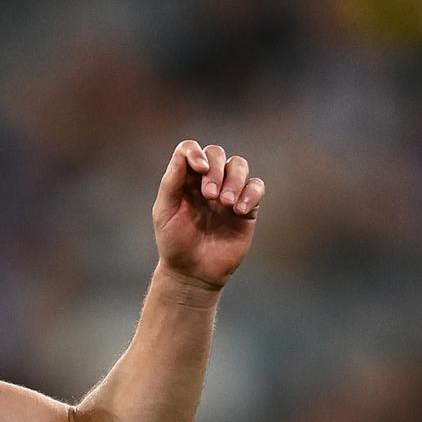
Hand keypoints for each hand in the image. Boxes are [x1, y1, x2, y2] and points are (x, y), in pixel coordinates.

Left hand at [152, 140, 265, 290]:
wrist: (193, 272)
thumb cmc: (174, 242)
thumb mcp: (165, 211)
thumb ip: (172, 182)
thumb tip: (185, 154)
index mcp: (184, 180)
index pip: (190, 149)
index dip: (195, 152)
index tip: (199, 169)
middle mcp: (206, 181)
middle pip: (217, 153)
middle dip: (215, 170)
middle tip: (209, 196)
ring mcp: (228, 193)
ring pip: (239, 165)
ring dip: (234, 179)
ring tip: (225, 203)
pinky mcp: (246, 208)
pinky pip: (256, 187)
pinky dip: (251, 193)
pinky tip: (239, 211)